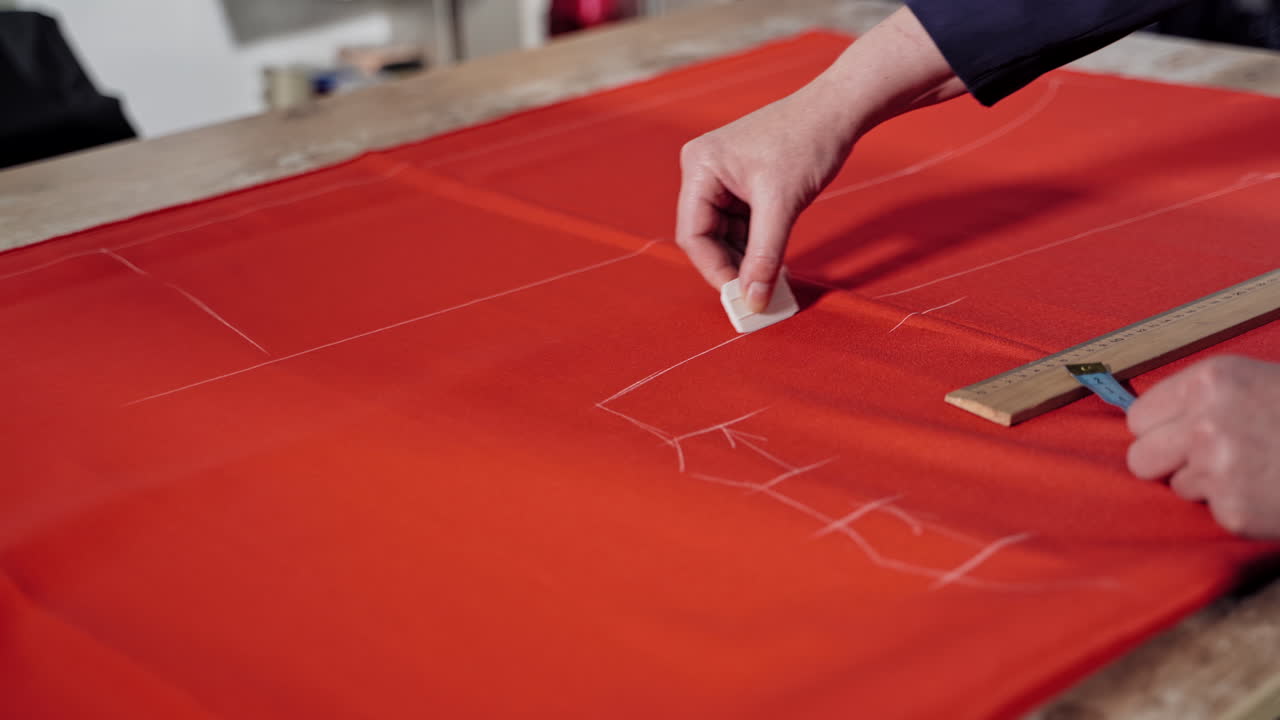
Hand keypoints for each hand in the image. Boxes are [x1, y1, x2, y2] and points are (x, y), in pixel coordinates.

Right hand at [675, 7, 964, 311]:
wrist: (840, 110)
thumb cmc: (807, 142)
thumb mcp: (782, 205)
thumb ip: (764, 256)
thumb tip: (753, 301)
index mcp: (700, 167)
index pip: (693, 234)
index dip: (715, 269)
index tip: (741, 297)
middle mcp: (703, 171)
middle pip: (706, 236)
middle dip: (732, 266)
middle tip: (757, 296)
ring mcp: (722, 177)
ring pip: (725, 234)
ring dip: (747, 259)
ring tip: (771, 283)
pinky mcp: (743, 182)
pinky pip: (742, 224)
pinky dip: (757, 245)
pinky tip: (774, 264)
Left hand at [1127, 355, 1279, 536]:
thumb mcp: (1256, 383)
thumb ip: (1202, 399)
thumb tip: (1152, 422)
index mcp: (1209, 382)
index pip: (1139, 418)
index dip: (1159, 430)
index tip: (1176, 435)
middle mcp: (1205, 423)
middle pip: (1140, 458)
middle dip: (1166, 462)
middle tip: (1203, 460)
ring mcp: (1218, 469)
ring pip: (1178, 486)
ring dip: (1207, 484)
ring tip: (1255, 469)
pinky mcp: (1234, 510)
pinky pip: (1211, 511)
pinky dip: (1236, 506)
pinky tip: (1268, 490)